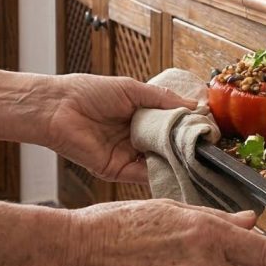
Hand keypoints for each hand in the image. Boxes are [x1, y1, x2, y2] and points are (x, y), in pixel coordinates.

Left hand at [45, 74, 196, 183]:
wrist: (58, 108)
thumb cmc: (90, 92)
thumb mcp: (133, 90)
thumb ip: (163, 99)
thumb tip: (194, 106)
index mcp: (140, 117)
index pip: (170, 126)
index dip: (187, 127)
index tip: (207, 129)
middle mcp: (135, 137)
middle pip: (167, 146)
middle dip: (185, 146)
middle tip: (207, 146)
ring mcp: (127, 155)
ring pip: (158, 162)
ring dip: (176, 161)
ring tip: (197, 158)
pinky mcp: (117, 170)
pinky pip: (143, 175)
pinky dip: (160, 174)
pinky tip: (177, 169)